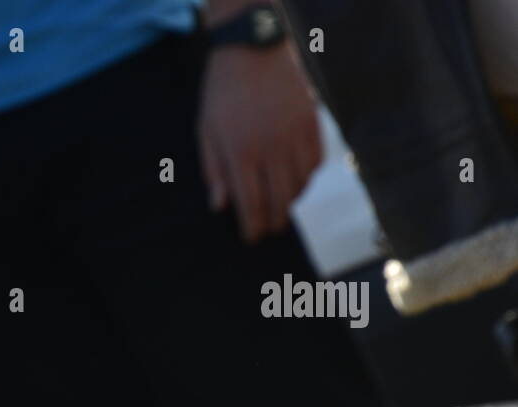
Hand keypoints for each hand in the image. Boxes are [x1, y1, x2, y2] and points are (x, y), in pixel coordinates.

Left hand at [197, 43, 321, 242]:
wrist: (252, 51)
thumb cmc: (222, 94)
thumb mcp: (206, 132)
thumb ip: (213, 171)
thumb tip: (220, 206)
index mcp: (240, 153)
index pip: (250, 203)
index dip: (252, 227)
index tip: (251, 240)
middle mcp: (270, 148)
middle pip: (279, 200)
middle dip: (274, 222)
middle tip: (269, 231)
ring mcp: (294, 136)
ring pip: (300, 184)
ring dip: (291, 202)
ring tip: (281, 209)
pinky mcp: (311, 123)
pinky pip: (315, 162)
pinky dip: (307, 178)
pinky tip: (297, 182)